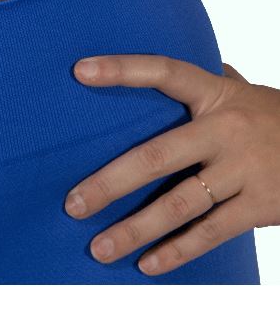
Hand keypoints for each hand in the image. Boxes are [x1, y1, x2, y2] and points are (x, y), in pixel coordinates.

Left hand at [63, 54, 279, 274]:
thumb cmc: (270, 117)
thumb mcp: (240, 90)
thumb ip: (202, 83)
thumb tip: (157, 71)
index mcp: (215, 93)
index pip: (163, 71)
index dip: (122, 70)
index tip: (80, 72)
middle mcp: (225, 129)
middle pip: (158, 155)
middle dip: (111, 182)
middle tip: (73, 203)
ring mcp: (243, 169)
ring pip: (180, 204)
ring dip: (136, 230)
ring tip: (100, 247)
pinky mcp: (260, 205)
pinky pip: (210, 233)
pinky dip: (177, 251)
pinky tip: (147, 264)